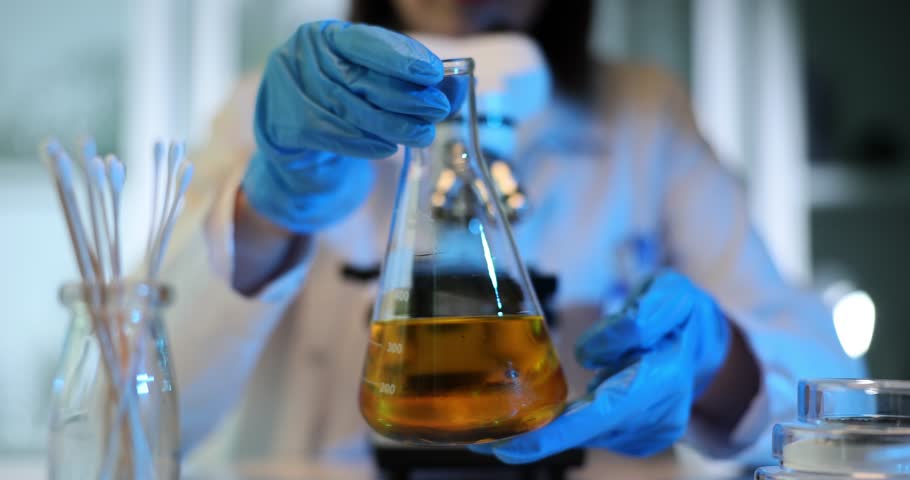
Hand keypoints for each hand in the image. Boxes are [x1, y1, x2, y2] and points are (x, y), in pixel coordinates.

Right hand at [242, 20, 450, 231]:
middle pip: (362, 78)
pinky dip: (365, 144)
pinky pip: (335, 135)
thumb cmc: (340, 101)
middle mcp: (304, 56)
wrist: (292, 132)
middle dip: (406, 96)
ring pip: (352, 109)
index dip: (403, 58)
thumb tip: (458, 87)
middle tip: (438, 110)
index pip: (367, 43)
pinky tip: (389, 148)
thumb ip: (414, 82)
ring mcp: (291, 89)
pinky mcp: (288, 124)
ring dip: (392, 125)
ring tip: (422, 135)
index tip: (435, 73)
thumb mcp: (373, 83)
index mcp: (327, 36)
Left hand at [470, 271, 730, 462]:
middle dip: (541, 438)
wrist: (705, 343)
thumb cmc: (682, 313)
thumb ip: (638, 316)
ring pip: (589, 429)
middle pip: (589, 429)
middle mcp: (658, 415)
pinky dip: (571, 422)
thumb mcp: (670, 293)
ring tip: (535, 406)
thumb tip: (590, 354)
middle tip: (491, 444)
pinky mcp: (637, 437)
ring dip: (557, 423)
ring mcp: (649, 432)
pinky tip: (562, 408)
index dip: (558, 433)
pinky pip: (594, 429)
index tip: (514, 446)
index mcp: (664, 377)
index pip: (604, 410)